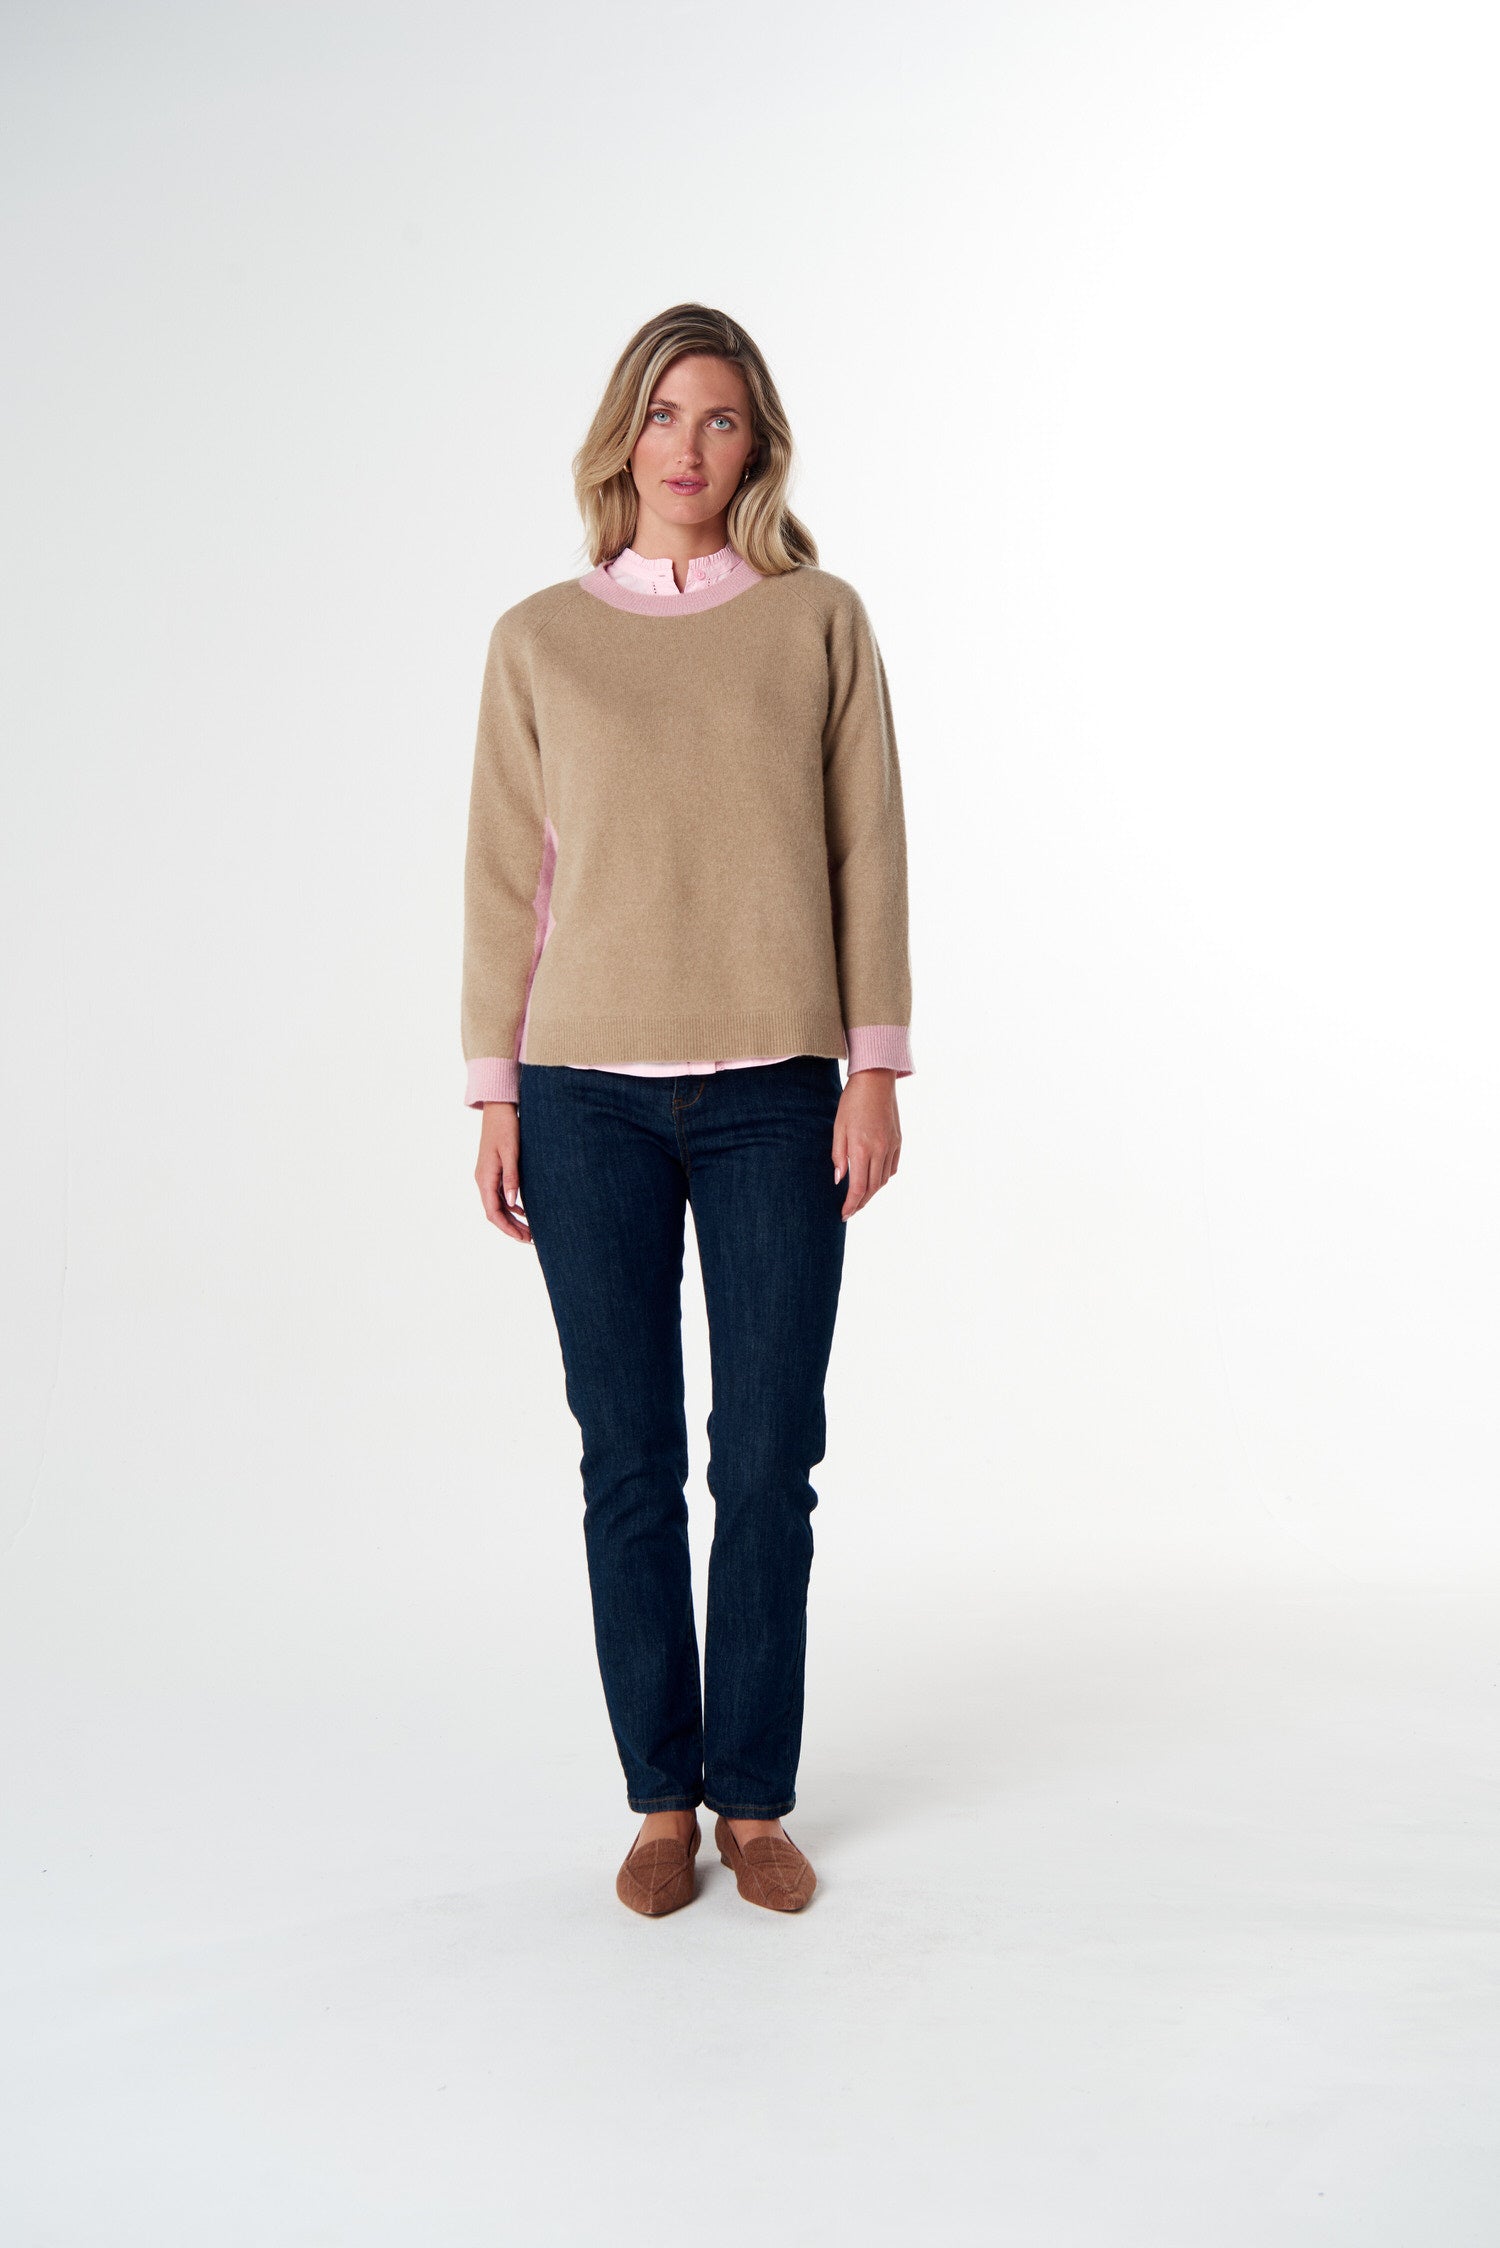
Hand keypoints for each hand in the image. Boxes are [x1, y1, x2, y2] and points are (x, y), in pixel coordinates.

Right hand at [475, 1101, 530, 1242]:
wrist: (498, 1108)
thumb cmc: (506, 1127)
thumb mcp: (511, 1152)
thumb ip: (511, 1178)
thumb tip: (513, 1203)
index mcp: (485, 1178)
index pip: (493, 1212)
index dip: (508, 1229)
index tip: (523, 1239)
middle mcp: (483, 1180)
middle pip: (495, 1213)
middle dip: (512, 1228)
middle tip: (531, 1239)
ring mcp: (487, 1176)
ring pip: (498, 1205)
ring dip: (512, 1219)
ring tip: (530, 1230)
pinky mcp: (493, 1171)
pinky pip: (500, 1195)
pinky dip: (512, 1206)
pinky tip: (524, 1211)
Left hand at [832, 1068, 900, 1219]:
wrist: (875, 1081)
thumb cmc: (852, 1102)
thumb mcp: (838, 1128)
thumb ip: (838, 1156)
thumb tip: (839, 1180)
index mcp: (862, 1148)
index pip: (858, 1188)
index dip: (851, 1204)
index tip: (843, 1214)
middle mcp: (880, 1150)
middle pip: (872, 1188)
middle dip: (861, 1203)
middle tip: (850, 1210)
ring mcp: (892, 1146)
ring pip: (883, 1180)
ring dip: (872, 1192)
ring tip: (860, 1198)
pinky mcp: (898, 1141)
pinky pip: (892, 1168)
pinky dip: (883, 1178)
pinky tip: (874, 1180)